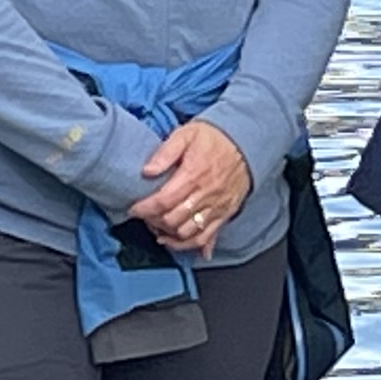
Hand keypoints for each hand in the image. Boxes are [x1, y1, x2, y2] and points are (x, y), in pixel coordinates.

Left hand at [131, 123, 251, 256]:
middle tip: (145, 216)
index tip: (134, 209)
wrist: (246, 143)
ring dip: (169, 235)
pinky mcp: (224, 214)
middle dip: (153, 221)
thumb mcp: (186, 134)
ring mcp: (216, 206)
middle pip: (173, 220)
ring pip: (188, 233)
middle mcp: (206, 194)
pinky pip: (206, 237)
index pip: (164, 200)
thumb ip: (165, 152)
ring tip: (157, 228)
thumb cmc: (213, 139)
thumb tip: (147, 171)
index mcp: (194, 174)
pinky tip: (176, 241)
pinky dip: (189, 245)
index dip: (145, 208)